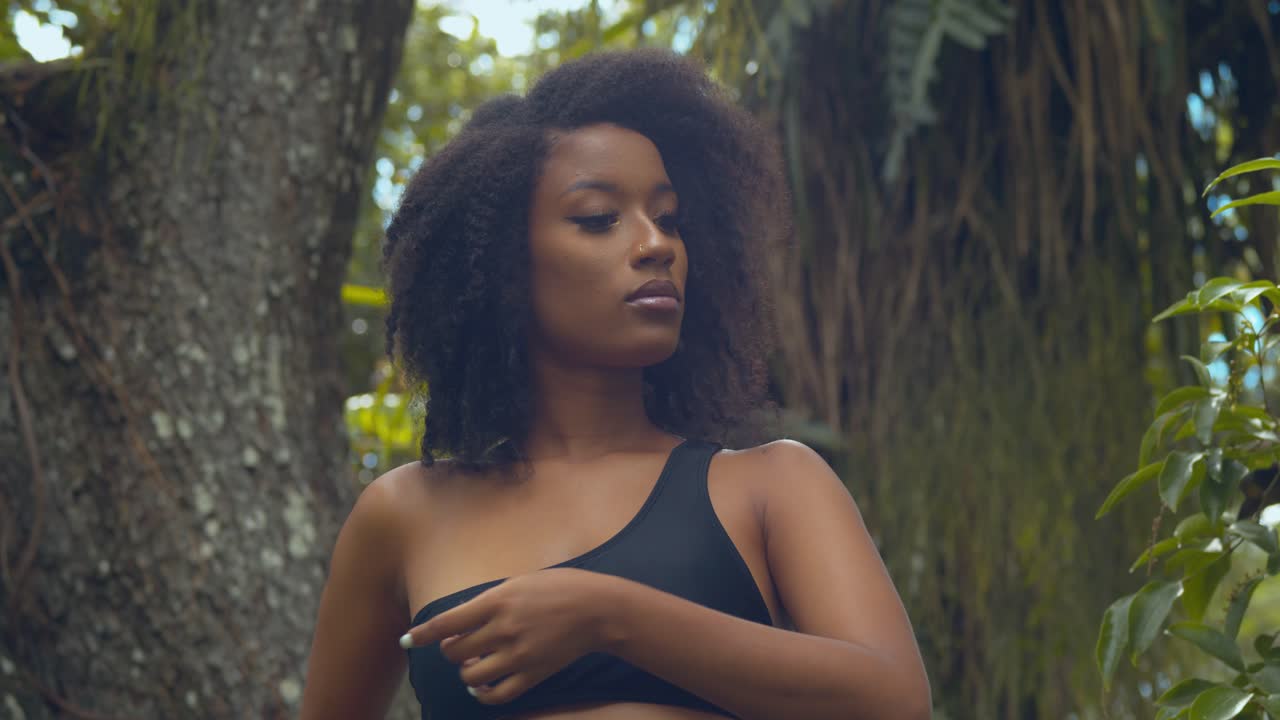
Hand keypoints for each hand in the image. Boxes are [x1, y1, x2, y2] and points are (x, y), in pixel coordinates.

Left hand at [401, 568, 617, 703]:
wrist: (598, 608)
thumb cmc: (560, 587)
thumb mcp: (520, 582)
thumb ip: (490, 601)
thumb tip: (463, 621)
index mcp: (498, 601)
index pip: (447, 622)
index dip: (422, 634)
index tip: (407, 641)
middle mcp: (503, 629)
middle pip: (455, 652)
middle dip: (450, 650)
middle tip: (459, 644)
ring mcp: (518, 654)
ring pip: (471, 675)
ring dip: (466, 671)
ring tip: (473, 664)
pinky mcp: (533, 674)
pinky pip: (497, 695)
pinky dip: (483, 694)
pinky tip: (482, 687)